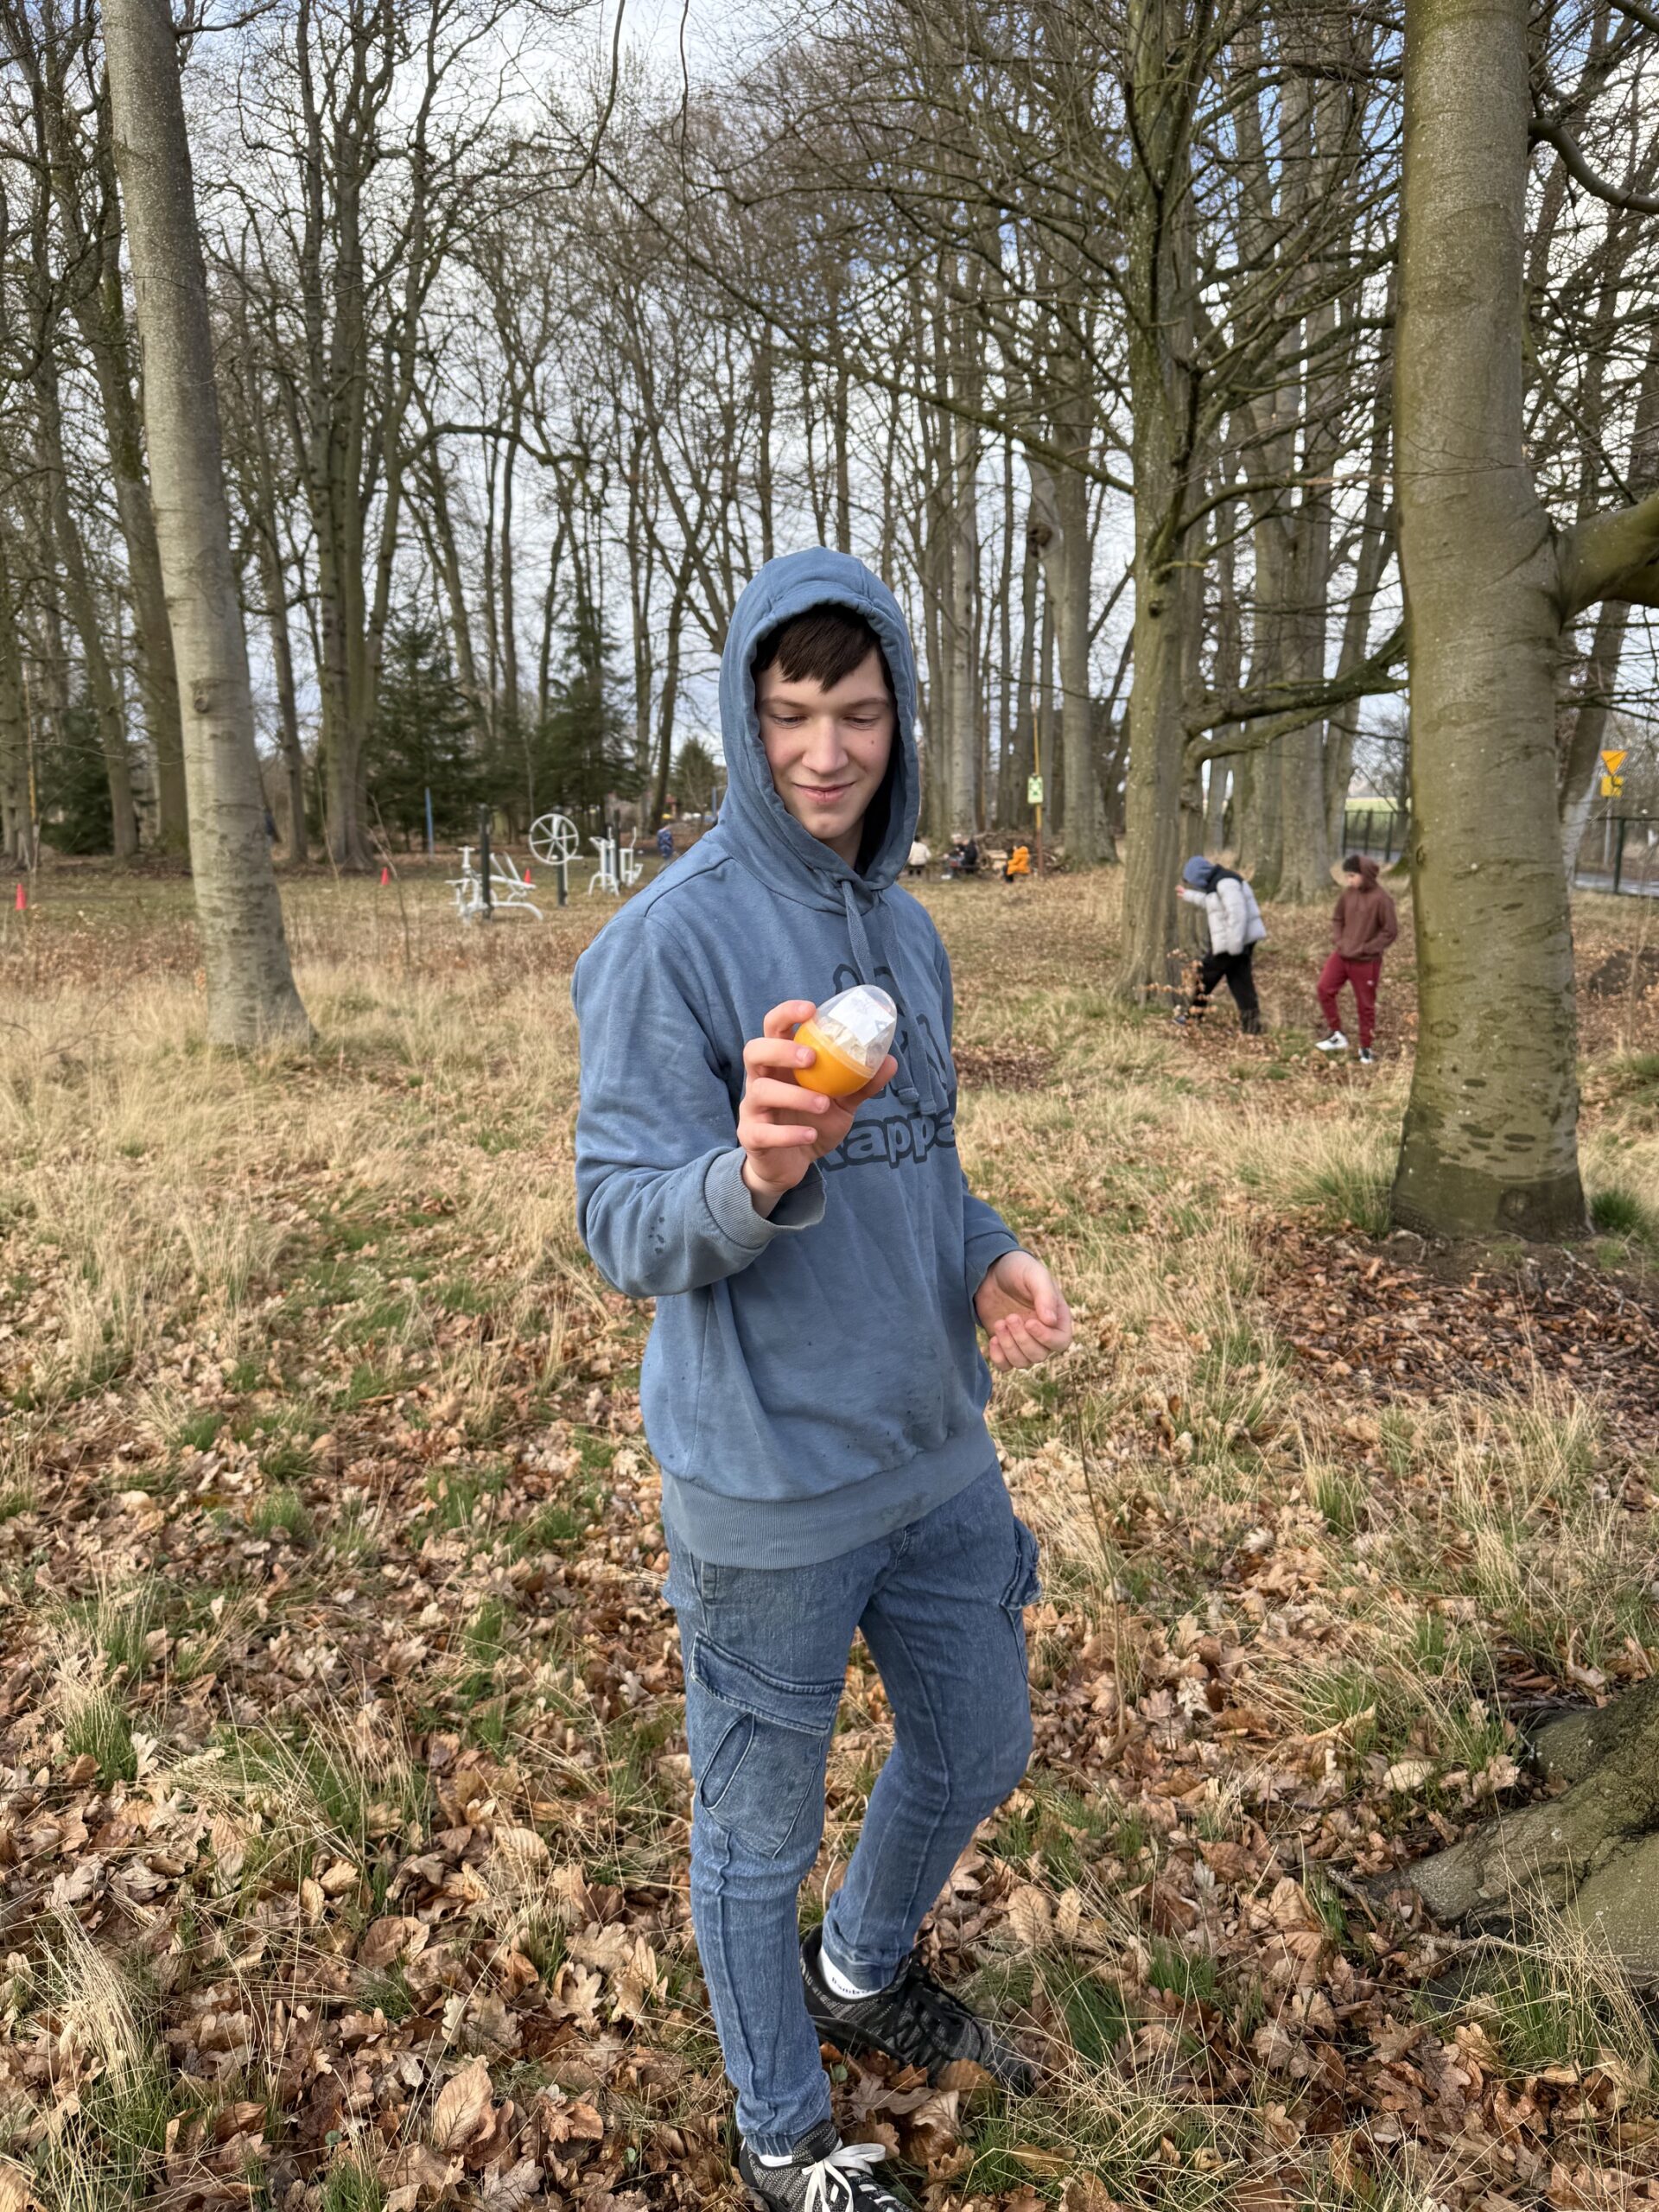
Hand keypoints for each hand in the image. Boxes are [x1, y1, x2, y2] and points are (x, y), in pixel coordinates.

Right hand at [738, 999, 896, 1212]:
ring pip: (760, 1091)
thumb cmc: (813, 1122)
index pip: (774, 1028)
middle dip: (781, 1050)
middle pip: (754, 1051)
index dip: (786, 1013)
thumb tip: (890, 1060)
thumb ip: (861, 1083)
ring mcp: (753, 1108)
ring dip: (793, 1095)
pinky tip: (811, 1133)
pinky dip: (789, 1133)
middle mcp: (761, 1080)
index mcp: (781, 1064)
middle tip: (811, 1057)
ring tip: (823, 1104)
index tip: (811, 1009)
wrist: (793, 1165)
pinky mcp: (751, 1137)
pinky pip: (764, 1132)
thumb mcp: (842, 1103)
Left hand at [975, 1251, 1073, 1371]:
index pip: (1061, 1342)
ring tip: (999, 1322)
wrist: (991, 1270)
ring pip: (1023, 1362)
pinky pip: (1005, 1365)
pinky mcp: (1005, 1344)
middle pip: (1040, 1355)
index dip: (1046, 1338)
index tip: (1029, 1322)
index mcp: (1057, 1318)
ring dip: (1009, 1347)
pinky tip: (992, 1339)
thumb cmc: (1018, 1269)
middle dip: (1022, 1339)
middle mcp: (1043, 1333)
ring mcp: (1023, 1341)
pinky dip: (998, 1357)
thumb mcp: (1034, 1275)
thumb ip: (1045, 1295)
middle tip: (1009, 1317)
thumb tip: (1050, 1321)